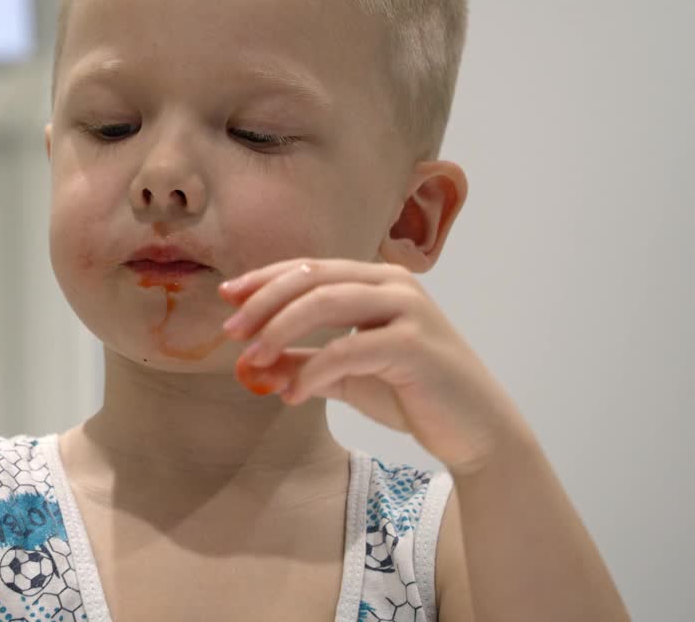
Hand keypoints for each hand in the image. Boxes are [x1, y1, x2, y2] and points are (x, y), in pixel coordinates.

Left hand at [220, 258, 525, 474]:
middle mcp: (393, 284)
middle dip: (264, 302)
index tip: (226, 297)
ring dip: (279, 331)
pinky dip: (312, 371)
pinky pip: (347, 349)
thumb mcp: (345, 375)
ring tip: (253, 360)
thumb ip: (304, 361)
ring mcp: (408, 310)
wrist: (473, 430)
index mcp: (376, 280)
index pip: (308, 268)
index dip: (263, 280)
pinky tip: (291, 395)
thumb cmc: (410, 395)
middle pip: (311, 278)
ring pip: (325, 303)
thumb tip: (253, 362)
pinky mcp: (415, 344)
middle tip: (231, 331)